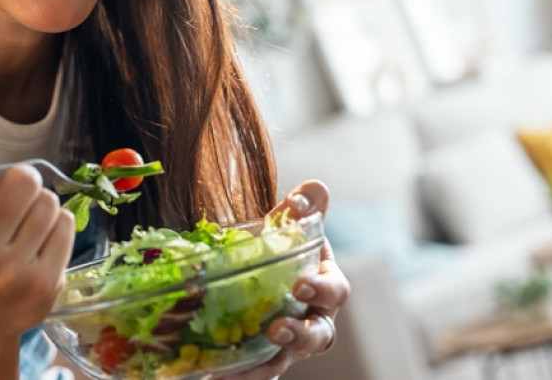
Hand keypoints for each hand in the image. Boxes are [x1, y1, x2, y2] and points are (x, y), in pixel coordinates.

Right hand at [0, 137, 75, 339]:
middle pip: (23, 182)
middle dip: (20, 180)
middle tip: (11, 196)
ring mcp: (15, 275)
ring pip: (48, 201)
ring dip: (39, 203)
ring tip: (22, 222)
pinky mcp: (46, 285)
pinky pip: (66, 225)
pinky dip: (56, 224)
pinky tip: (37, 239)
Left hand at [212, 180, 349, 379]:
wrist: (264, 268)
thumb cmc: (285, 247)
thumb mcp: (293, 225)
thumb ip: (305, 206)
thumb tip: (310, 190)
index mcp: (325, 284)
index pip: (334, 289)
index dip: (321, 289)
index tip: (300, 286)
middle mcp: (314, 318)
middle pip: (320, 335)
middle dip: (301, 333)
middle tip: (278, 328)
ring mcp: (291, 342)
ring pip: (288, 359)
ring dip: (269, 363)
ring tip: (246, 368)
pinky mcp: (267, 356)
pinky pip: (260, 370)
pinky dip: (242, 374)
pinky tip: (217, 375)